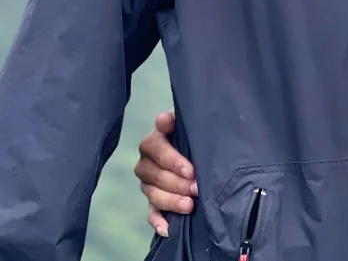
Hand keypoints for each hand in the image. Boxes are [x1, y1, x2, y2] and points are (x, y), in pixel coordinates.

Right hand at [134, 111, 197, 236]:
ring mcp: (148, 183)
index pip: (156, 149)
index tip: (191, 170)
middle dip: (177, 183)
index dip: (172, 160)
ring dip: (171, 201)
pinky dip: (158, 221)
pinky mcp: (153, 200)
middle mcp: (147, 162)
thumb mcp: (190, 125)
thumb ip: (178, 122)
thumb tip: (163, 120)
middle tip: (197, 188)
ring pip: (153, 194)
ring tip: (190, 205)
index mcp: (154, 140)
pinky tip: (168, 228)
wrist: (200, 148)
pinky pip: (151, 212)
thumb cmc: (196, 133)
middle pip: (155, 175)